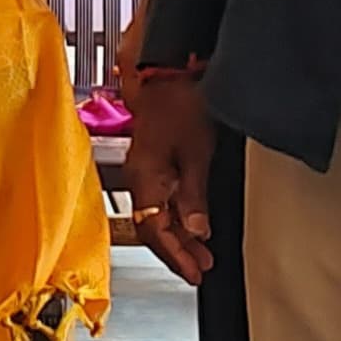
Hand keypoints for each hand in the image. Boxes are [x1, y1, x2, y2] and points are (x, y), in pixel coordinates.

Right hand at [118, 75, 216, 282]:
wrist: (170, 68)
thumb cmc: (181, 102)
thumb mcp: (196, 153)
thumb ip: (193, 195)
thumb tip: (196, 230)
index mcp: (144, 178)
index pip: (154, 230)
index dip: (175, 255)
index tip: (194, 272)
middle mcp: (139, 177)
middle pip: (152, 227)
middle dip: (177, 251)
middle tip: (200, 269)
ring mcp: (145, 169)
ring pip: (157, 214)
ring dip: (178, 236)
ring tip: (201, 253)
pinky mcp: (153, 160)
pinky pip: (161, 198)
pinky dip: (176, 216)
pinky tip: (191, 223)